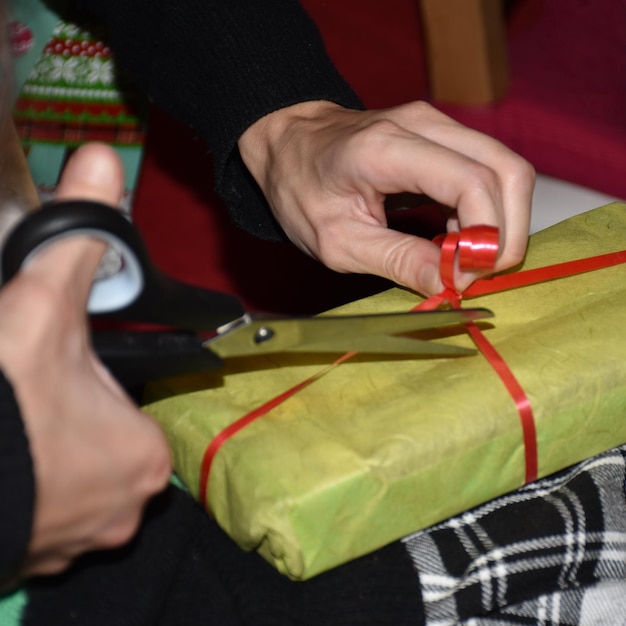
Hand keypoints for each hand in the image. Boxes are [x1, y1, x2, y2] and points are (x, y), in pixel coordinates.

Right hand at [0, 144, 170, 576]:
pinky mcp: (25, 560)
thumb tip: (107, 160)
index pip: (129, 403)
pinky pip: (31, 509)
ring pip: (61, 476)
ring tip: (7, 424)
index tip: (54, 374)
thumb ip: (81, 242)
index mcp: (145, 455)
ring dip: (33, 449)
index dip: (89, 380)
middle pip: (95, 440)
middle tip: (22, 397)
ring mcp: (72, 543)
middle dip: (59, 416)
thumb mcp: (39, 309)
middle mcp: (123, 509)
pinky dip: (16, 482)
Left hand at [239, 100, 534, 295]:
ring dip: (500, 222)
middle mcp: (423, 125)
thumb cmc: (302, 190)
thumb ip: (397, 261)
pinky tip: (454, 237)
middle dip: (506, 233)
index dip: (484, 237)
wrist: (289, 145)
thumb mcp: (337, 242)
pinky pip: (488, 171)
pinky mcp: (443, 135)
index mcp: (386, 148)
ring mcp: (437, 124)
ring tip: (461, 258)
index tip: (465, 278)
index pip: (471, 184)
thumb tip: (452, 286)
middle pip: (507, 172)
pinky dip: (486, 211)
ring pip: (507, 170)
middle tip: (477, 273)